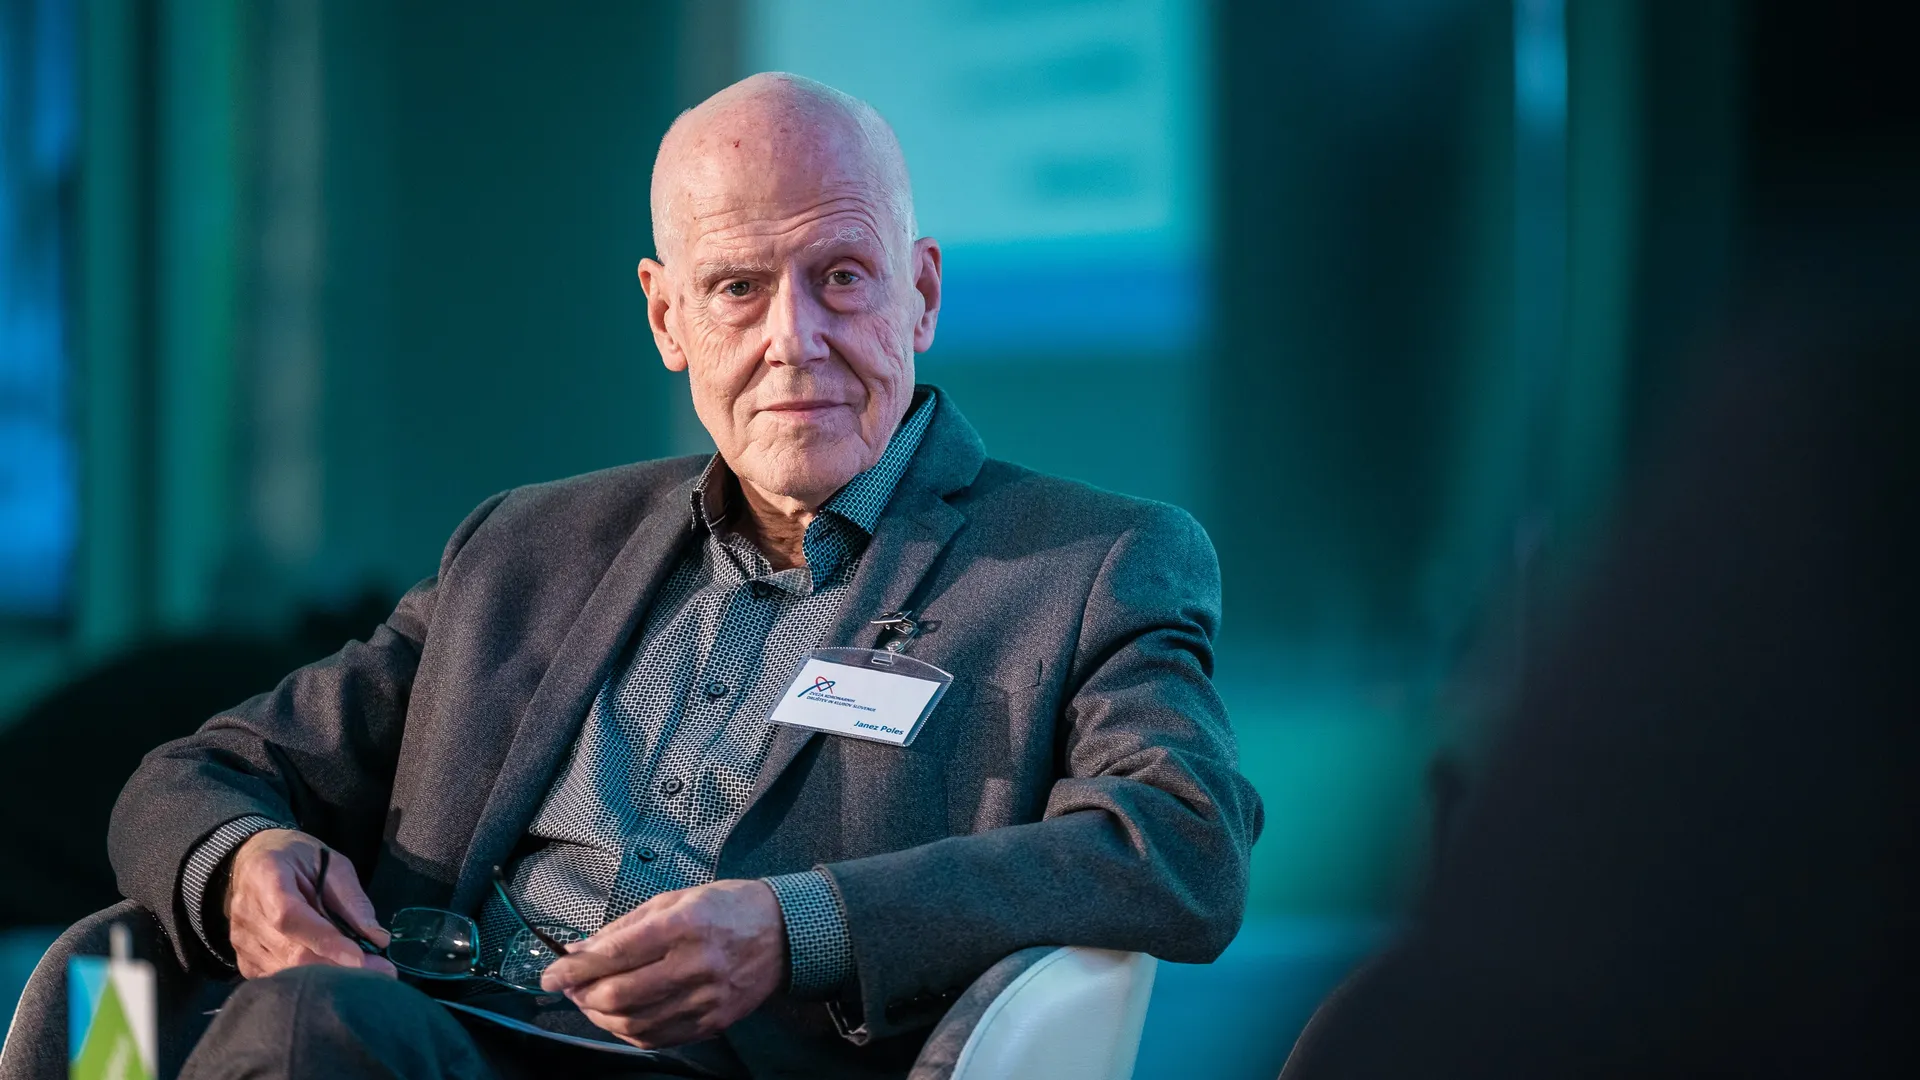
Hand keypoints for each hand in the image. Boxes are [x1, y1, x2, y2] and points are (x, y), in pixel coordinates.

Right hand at [223, 828, 394, 979]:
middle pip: (290, 952)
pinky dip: (306, 982)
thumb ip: (352, 899)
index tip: (361, 958)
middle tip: (381, 974)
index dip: (325, 941)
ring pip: (285, 972)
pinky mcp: (243, 959)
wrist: (255, 860)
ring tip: (363, 977)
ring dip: (327, 979)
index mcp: (266, 876)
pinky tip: (333, 977)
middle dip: (338, 967)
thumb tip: (377, 939)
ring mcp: (240, 940)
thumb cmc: (297, 859)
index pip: (290, 917)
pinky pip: (277, 980)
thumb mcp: (332, 863)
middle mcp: (246, 912)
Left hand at [540, 879, 785, 1047]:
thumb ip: (625, 926)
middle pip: (620, 994)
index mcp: (683, 924)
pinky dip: (629, 1032)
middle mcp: (695, 963)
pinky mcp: (713, 1021)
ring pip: (635, 1023)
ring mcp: (706, 998)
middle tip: (570, 988)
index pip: (614, 953)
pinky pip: (659, 1037)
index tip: (550, 975)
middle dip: (582, 995)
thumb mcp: (676, 899)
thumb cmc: (729, 907)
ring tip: (592, 1002)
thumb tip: (580, 949)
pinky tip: (620, 1018)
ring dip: (602, 1017)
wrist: (785, 933)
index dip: (574, 969)